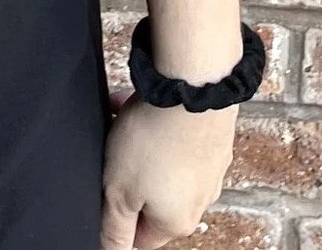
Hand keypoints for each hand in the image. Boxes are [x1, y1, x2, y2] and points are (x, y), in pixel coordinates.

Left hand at [98, 86, 238, 249]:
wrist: (192, 87)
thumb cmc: (155, 139)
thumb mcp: (119, 191)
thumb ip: (114, 228)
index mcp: (177, 223)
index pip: (142, 237)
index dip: (119, 214)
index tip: (108, 186)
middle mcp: (199, 201)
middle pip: (152, 197)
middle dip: (128, 174)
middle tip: (114, 150)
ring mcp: (209, 168)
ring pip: (162, 164)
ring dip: (140, 146)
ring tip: (124, 118)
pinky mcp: (213, 139)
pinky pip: (177, 139)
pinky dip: (158, 126)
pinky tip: (143, 106)